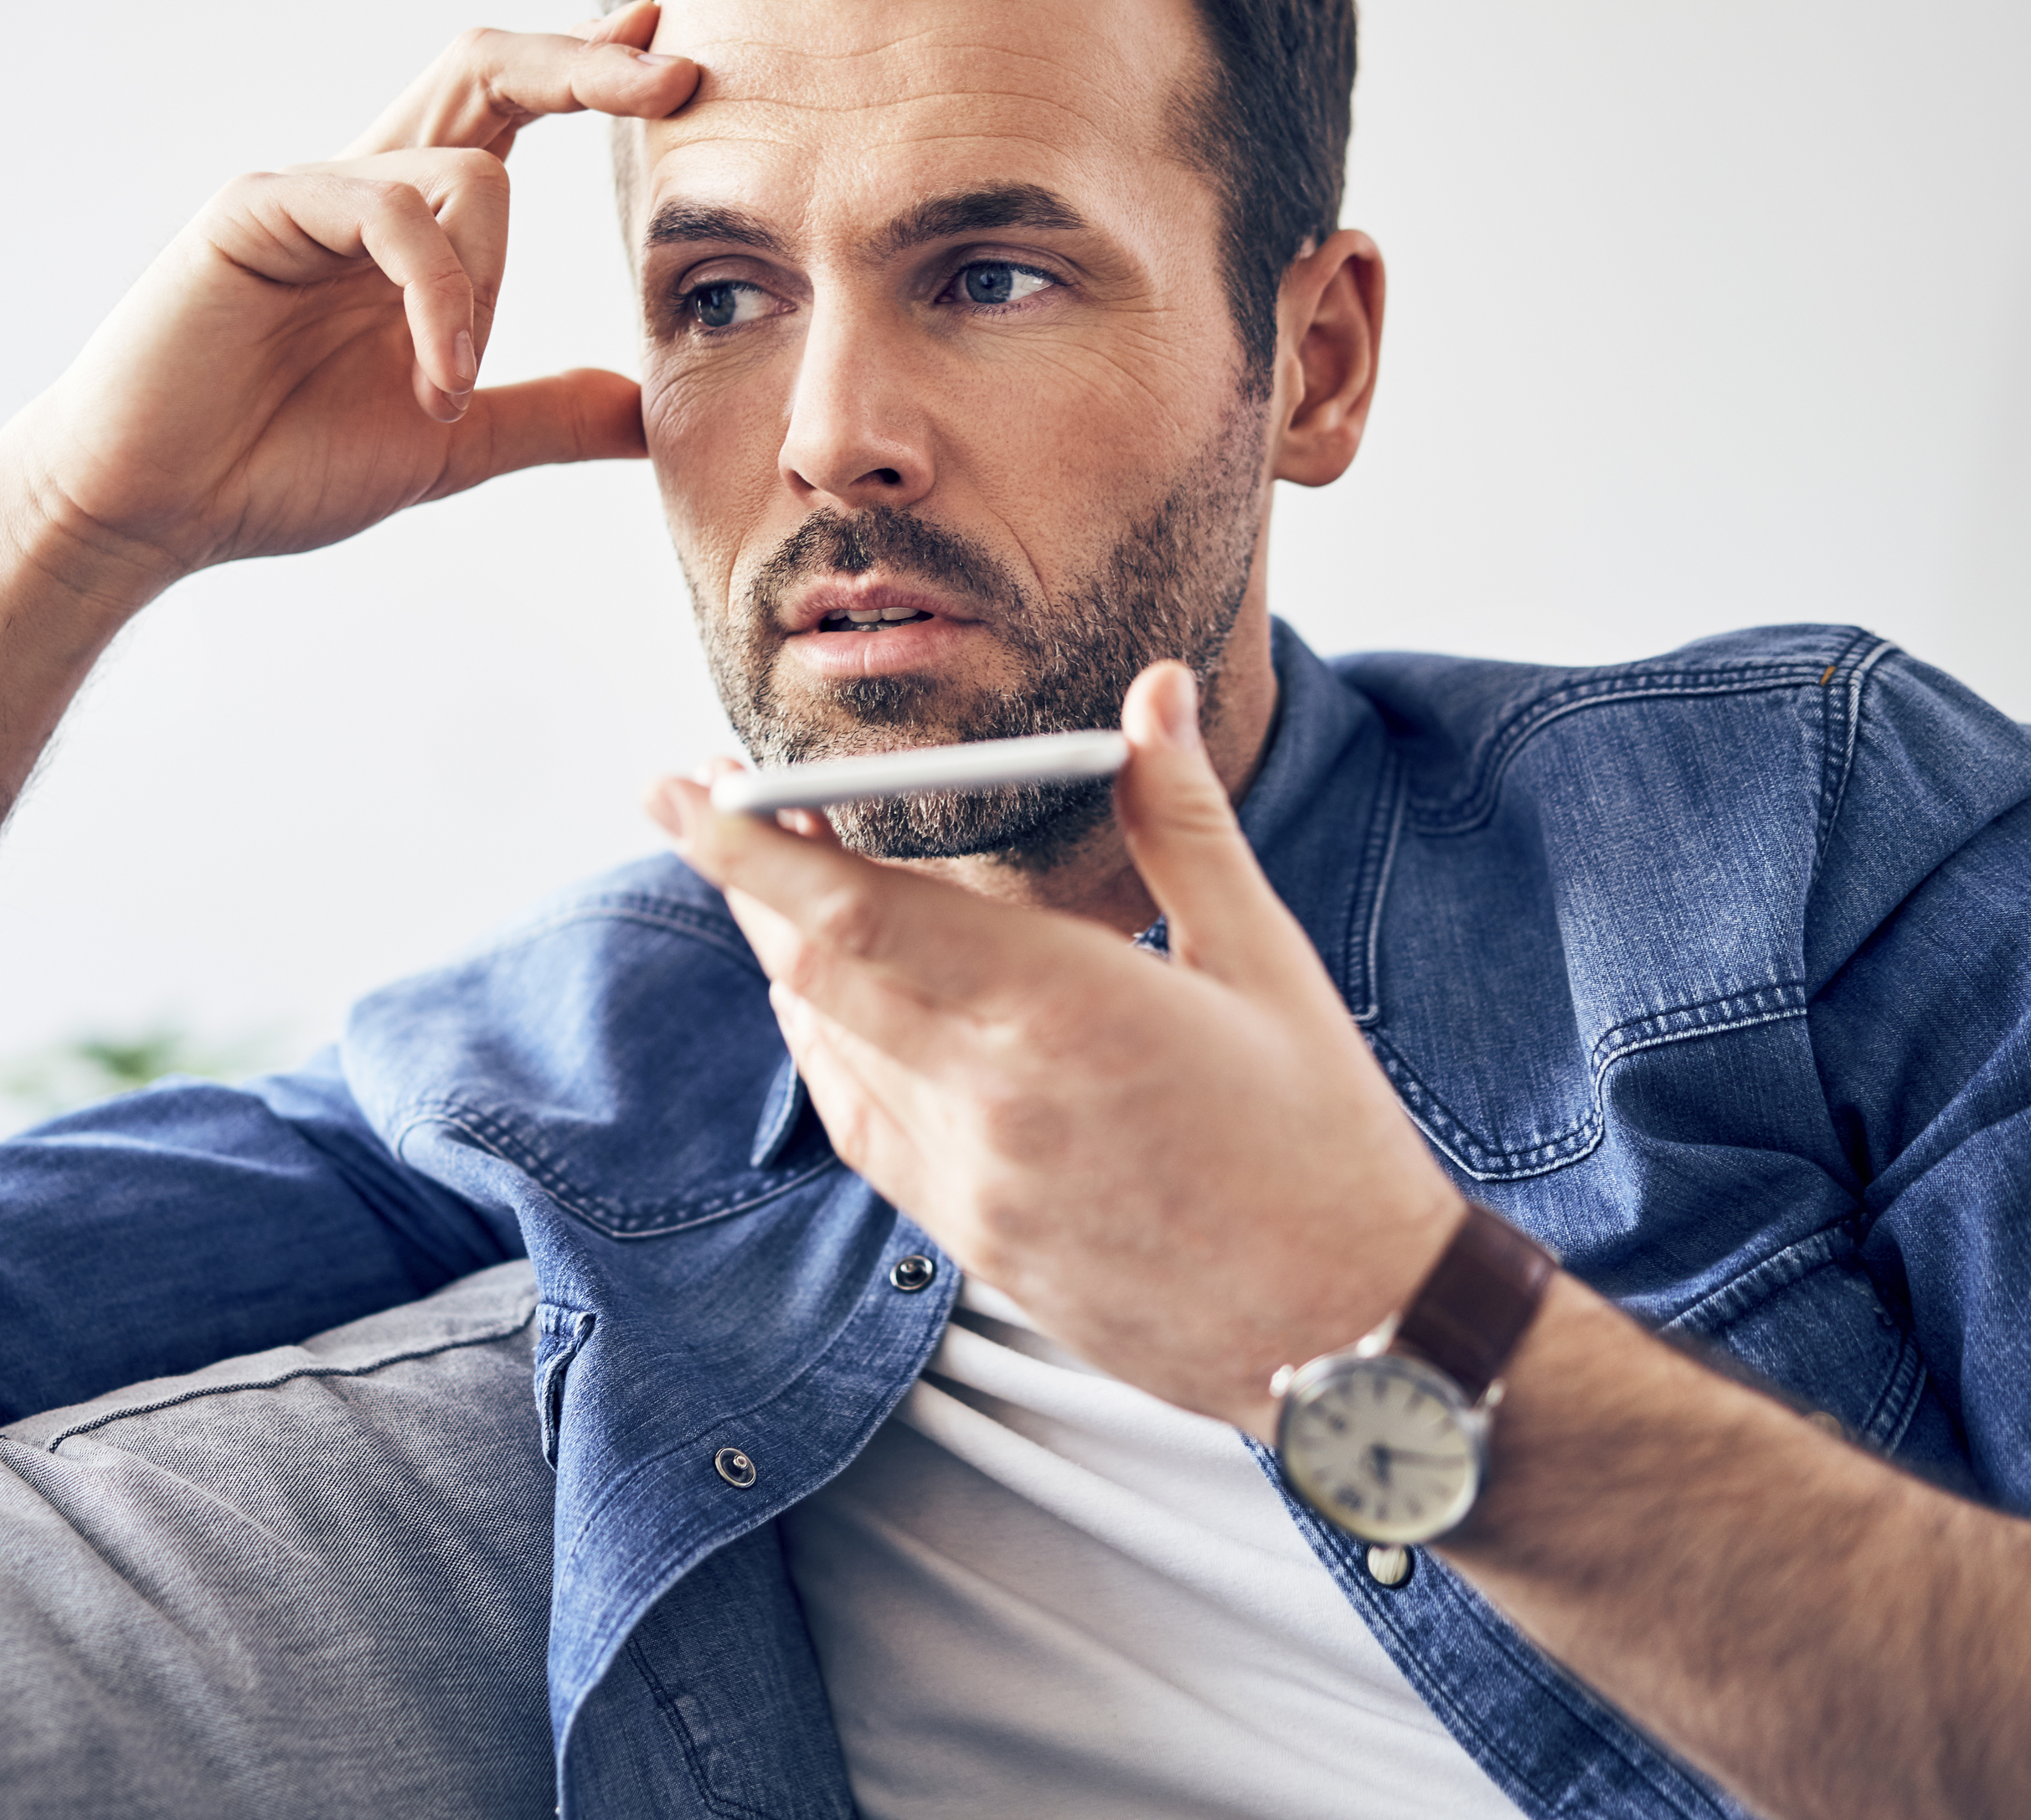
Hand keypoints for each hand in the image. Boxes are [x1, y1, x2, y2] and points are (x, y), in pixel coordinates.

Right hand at [4, 5, 698, 592]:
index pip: (507, 113)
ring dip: (490, 292)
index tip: (672, 65)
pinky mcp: (256, 210)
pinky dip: (438, 301)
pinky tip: (433, 386)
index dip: (585, 76)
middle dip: (582, 64)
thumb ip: (544, 417)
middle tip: (671, 77)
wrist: (152, 513)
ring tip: (448, 395)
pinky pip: (388, 214)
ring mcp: (307, 193)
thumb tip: (649, 413)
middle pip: (484, 70)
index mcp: (404, 230)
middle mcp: (361, 190)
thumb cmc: (273, 469)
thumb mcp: (449, 444)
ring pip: (464, 170)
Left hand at [645, 660, 1465, 1425]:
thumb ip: (1181, 817)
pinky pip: (862, 1126)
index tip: (679, 785)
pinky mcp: (973, 1241)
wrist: (1351, 1338)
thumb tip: (1152, 692)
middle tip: (723, 802)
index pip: (855, 910)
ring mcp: (971, 1182)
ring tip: (774, 886)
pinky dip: (827, 1049)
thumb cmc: (1324, 1139)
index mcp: (1065, 1009)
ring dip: (783, 960)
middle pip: (813, 972)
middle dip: (747, 881)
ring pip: (825, 1050)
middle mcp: (991, 1098)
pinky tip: (833, 1007)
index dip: (747, 846)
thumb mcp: (1264, 960)